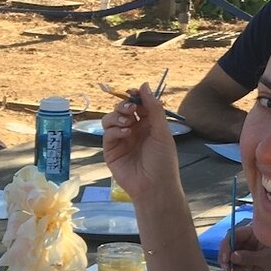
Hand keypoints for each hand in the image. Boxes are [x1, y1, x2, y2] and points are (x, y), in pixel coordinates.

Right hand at [101, 85, 184, 212]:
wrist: (154, 186)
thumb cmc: (162, 160)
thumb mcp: (162, 131)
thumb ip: (153, 108)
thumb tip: (144, 85)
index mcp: (148, 125)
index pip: (138, 105)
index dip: (134, 96)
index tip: (133, 91)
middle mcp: (133, 130)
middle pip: (122, 109)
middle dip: (125, 105)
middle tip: (131, 108)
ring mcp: (121, 140)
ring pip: (111, 119)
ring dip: (117, 116)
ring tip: (128, 121)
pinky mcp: (110, 150)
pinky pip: (108, 133)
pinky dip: (115, 130)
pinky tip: (126, 133)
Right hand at [224, 221, 270, 270]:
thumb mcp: (268, 258)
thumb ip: (250, 257)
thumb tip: (232, 256)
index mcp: (255, 233)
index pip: (235, 234)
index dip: (227, 245)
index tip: (226, 258)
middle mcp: (249, 241)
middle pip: (230, 246)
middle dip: (226, 257)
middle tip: (227, 269)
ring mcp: (249, 252)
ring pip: (231, 257)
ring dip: (232, 267)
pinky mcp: (250, 263)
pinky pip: (238, 266)